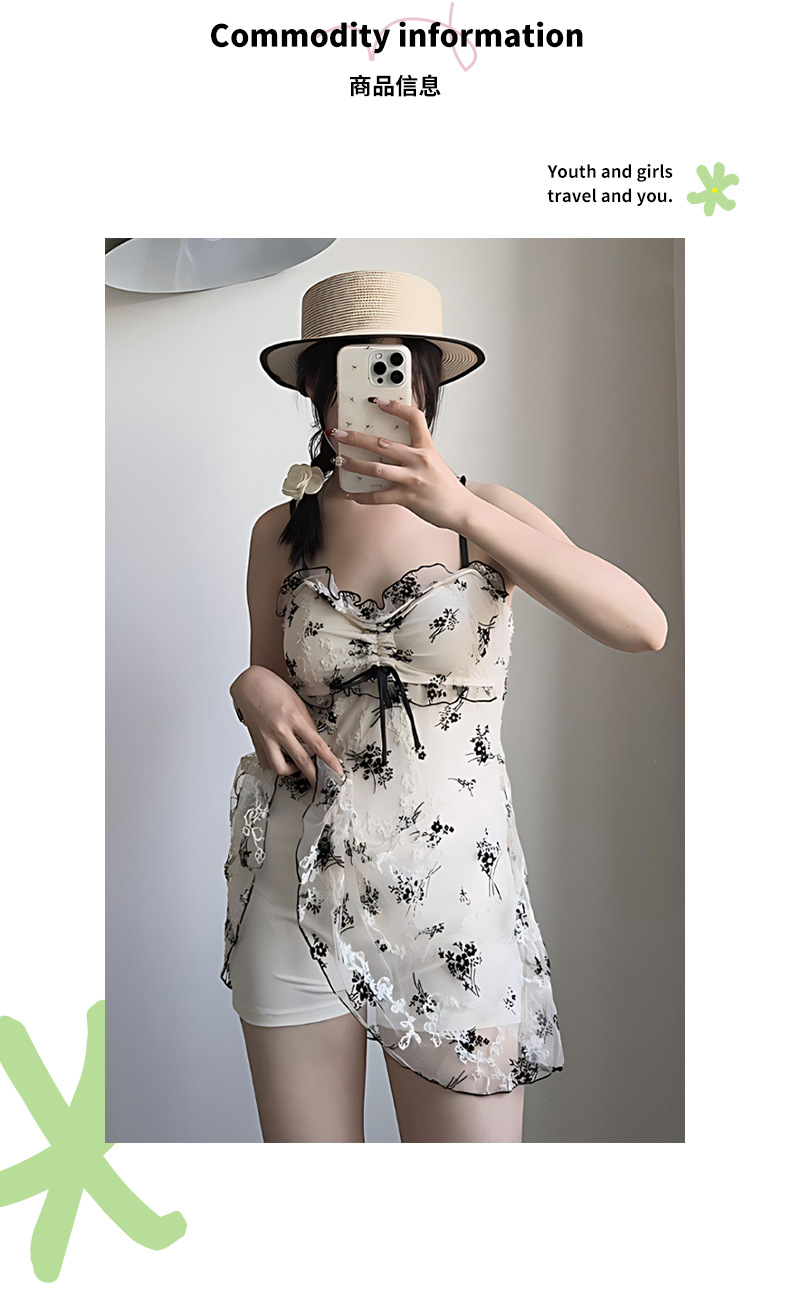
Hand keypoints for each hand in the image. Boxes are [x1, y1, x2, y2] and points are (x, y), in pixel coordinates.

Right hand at [230, 666, 344, 786]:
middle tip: (321, 783)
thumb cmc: (272, 688)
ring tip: (297, 767)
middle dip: (314, 776)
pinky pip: (266, 762)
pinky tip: (281, 759)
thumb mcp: (297, 702)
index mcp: (293, 718)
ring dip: (291, 771)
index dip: (329, 761)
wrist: (248, 684)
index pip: (317, 745)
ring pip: (280, 767)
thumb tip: (313, 739)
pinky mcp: (256, 742)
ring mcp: (266, 738)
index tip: (336, 771)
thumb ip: (305, 723)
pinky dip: (275, 763)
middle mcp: (279, 730)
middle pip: (301, 761)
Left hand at [329, 397, 468, 530]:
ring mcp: (412, 479)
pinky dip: (362, 496)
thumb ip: (415, 452)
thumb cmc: (446, 487)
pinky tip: (352, 495)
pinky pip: (379, 497)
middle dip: (356, 437)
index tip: (377, 401)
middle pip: (382, 444)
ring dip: (354, 464)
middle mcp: (418, 460)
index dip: (395, 407)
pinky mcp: (407, 498)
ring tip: (341, 461)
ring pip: (376, 468)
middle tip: (339, 433)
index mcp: (426, 448)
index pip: (413, 418)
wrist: (461, 509)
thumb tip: (391, 447)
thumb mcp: (434, 461)